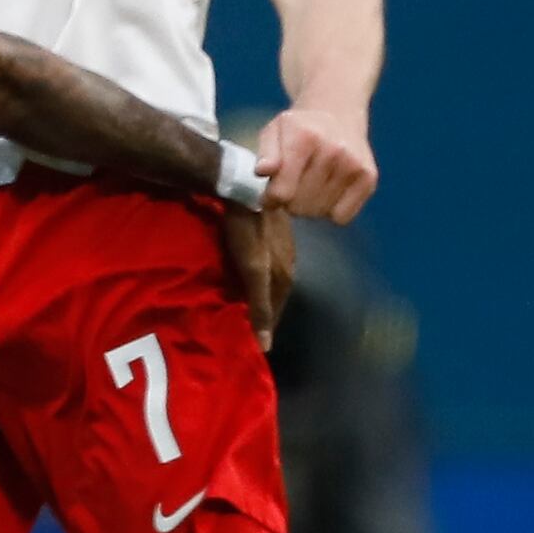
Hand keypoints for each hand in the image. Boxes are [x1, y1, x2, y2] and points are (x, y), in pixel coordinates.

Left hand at [220, 203, 295, 348]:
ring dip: (261, 295)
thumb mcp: (253, 270)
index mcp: (285, 276)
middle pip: (276, 298)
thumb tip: (266, 344)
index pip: (276, 312)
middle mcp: (288, 265)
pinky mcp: (272, 235)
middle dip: (265, 314)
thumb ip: (260, 305)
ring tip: (245, 305)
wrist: (246, 188)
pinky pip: (266, 265)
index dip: (266, 328)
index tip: (255, 344)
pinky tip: (248, 276)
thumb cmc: (247, 231)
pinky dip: (257, 278)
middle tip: (247, 327)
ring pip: (272, 281)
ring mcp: (282, 248)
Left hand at [254, 107, 377, 221]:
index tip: (271, 191)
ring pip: (319, 213)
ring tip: (310, 185)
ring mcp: (353, 165)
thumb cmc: (299, 129)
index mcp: (305, 138)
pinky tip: (329, 190)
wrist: (336, 113)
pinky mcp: (368, 178)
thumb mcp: (274, 131)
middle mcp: (333, 150)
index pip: (281, 192)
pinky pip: (342, 217)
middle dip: (289, 202)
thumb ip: (266, 153)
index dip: (271, 198)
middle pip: (299, 206)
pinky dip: (332, 211)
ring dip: (310, 206)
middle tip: (292, 185)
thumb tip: (263, 171)